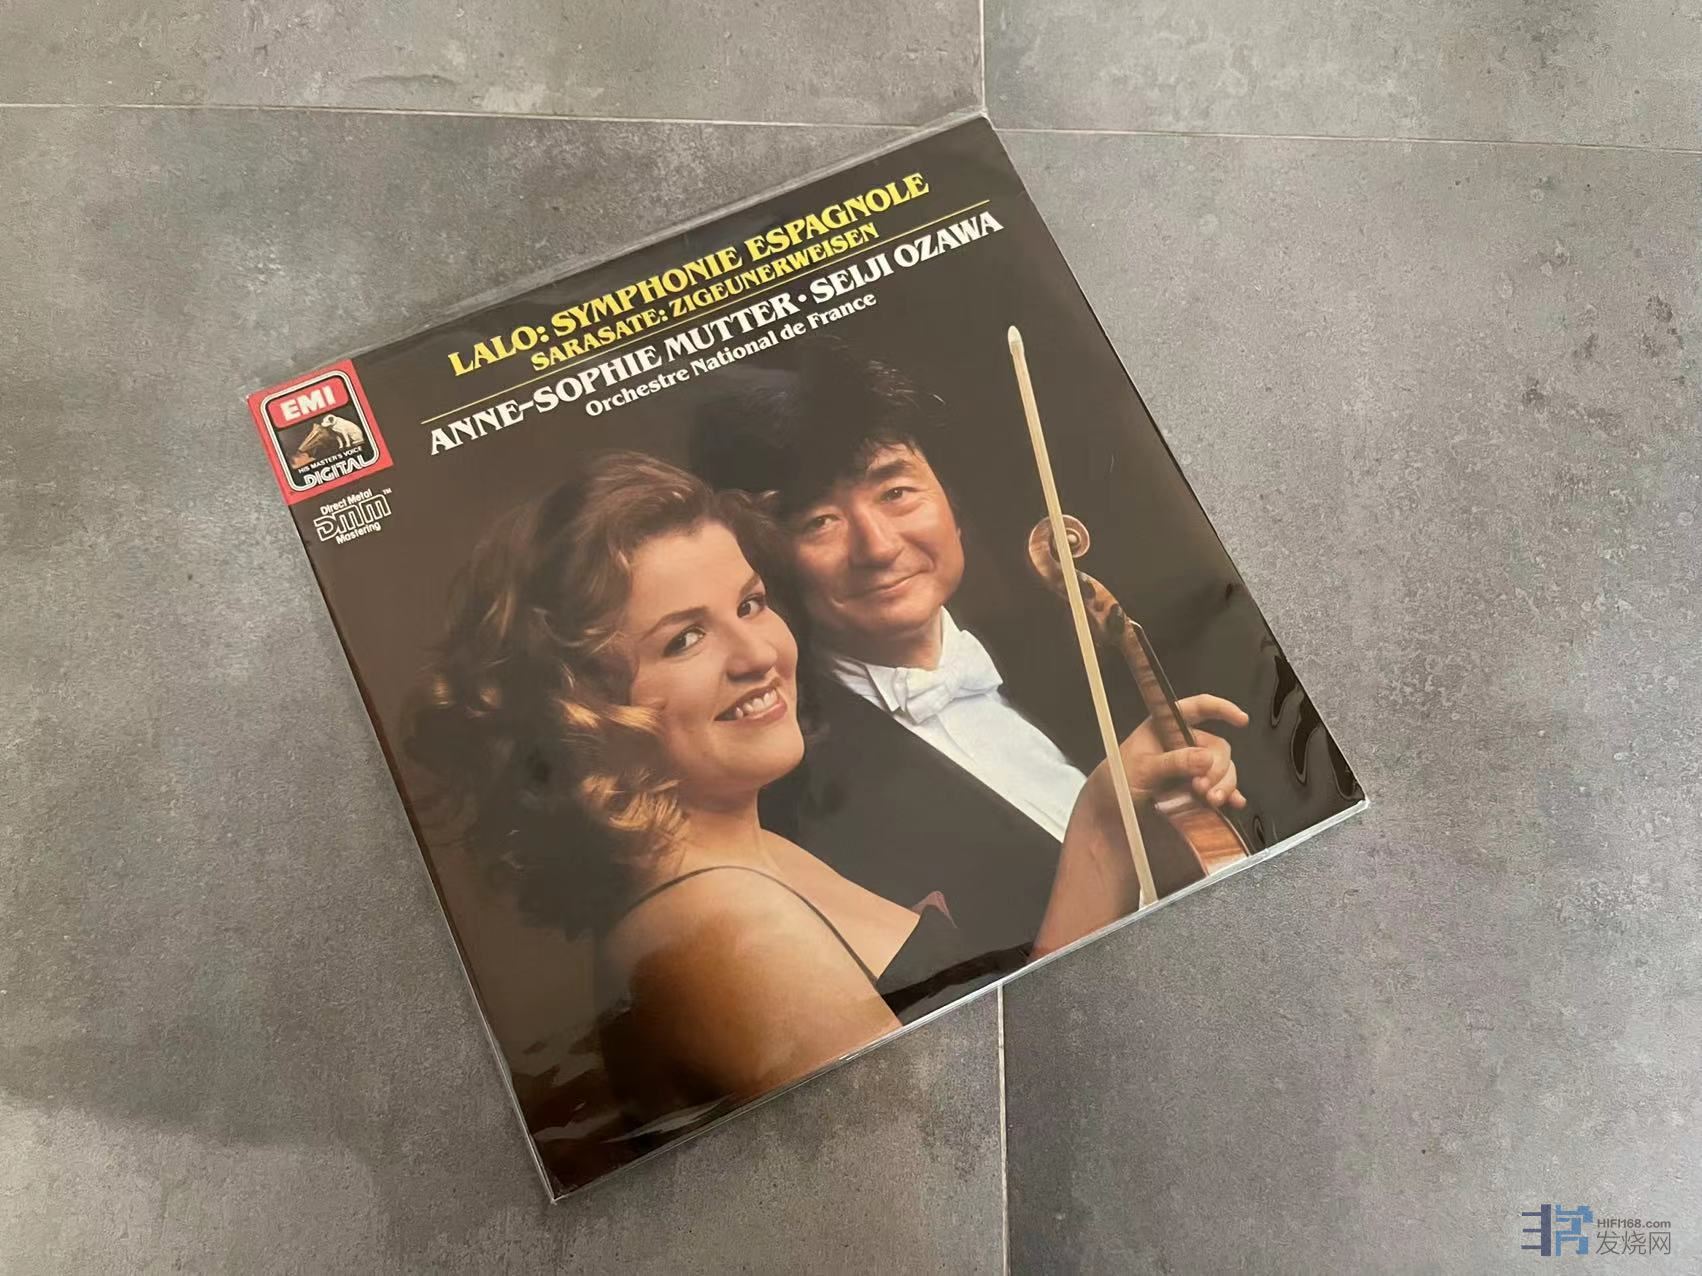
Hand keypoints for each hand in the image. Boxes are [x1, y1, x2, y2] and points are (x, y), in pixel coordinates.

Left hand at [1117, 694, 1248, 809]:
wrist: (1110, 812)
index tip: (1241, 720)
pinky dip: (1229, 795)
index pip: (1198, 708)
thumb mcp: (1142, 769)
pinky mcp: (1195, 789)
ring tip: (1212, 800)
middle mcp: (1183, 743)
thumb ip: (1173, 762)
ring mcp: (1191, 767)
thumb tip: (1206, 758)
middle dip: (1217, 768)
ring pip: (1222, 769)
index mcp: (1166, 726)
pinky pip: (1221, 788)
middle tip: (1202, 787)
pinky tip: (1233, 803)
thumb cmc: (1118, 781)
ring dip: (1224, 784)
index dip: (1221, 709)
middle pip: (1217, 747)